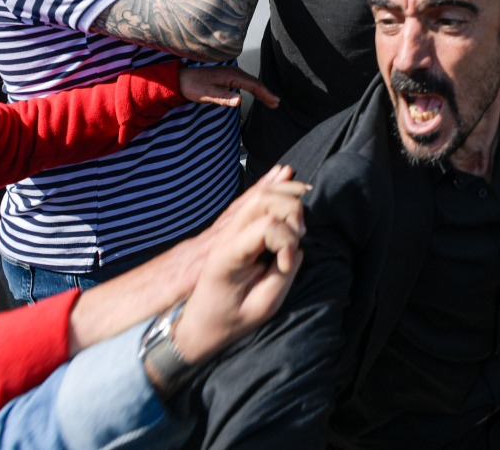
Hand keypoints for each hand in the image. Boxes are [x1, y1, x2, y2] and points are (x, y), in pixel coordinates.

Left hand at [168, 165, 308, 363]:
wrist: (195, 326)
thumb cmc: (227, 322)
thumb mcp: (261, 308)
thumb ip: (283, 274)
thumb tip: (296, 249)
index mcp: (228, 256)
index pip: (266, 225)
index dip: (287, 240)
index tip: (287, 264)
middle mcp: (225, 237)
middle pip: (264, 200)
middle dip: (291, 210)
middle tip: (301, 234)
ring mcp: (226, 231)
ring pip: (260, 195)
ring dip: (287, 194)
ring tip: (305, 203)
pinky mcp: (232, 230)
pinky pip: (253, 198)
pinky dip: (272, 185)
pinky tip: (285, 173)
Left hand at [178, 65, 280, 108]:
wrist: (181, 79)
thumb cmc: (193, 86)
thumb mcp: (208, 94)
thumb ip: (224, 97)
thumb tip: (240, 101)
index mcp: (232, 76)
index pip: (254, 85)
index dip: (265, 94)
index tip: (274, 102)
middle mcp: (235, 72)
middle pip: (255, 83)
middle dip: (267, 93)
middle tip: (276, 104)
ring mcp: (232, 74)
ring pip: (251, 82)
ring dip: (261, 91)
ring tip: (270, 100)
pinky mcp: (229, 77)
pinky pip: (246, 82)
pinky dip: (254, 89)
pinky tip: (256, 94)